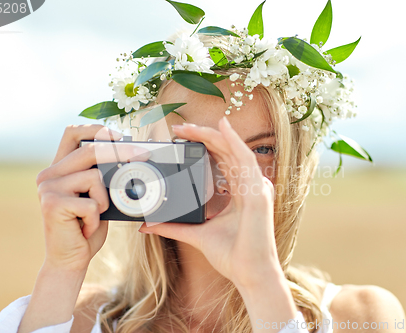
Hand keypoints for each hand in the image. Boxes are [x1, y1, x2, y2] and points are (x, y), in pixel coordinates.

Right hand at [36, 125, 149, 272]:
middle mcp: (49, 174)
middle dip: (122, 152)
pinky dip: (97, 219)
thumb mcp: (98, 197)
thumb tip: (133, 157)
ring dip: (104, 200)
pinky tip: (85, 228)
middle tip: (144, 156)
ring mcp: (48, 188)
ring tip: (93, 217)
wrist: (70, 260)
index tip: (121, 135)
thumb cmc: (87, 227)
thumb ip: (103, 177)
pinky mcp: (52, 204)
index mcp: (59, 168)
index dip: (97, 129)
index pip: (72, 133)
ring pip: (95, 177)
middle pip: (90, 150)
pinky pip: (92, 203)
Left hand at [139, 117, 280, 287]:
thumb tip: (147, 225)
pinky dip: (234, 141)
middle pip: (226, 151)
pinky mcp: (258, 192)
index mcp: (239, 192)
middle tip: (177, 128)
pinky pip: (245, 160)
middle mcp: (250, 185)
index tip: (179, 139)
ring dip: (211, 135)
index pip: (222, 160)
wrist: (248, 274)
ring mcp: (256, 187)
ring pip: (233, 150)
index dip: (203, 145)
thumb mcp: (196, 234)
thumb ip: (173, 226)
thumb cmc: (232, 255)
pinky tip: (222, 126)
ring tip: (188, 126)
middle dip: (202, 136)